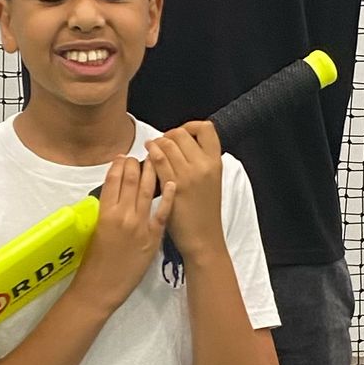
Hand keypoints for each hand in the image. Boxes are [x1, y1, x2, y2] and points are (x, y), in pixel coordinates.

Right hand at [74, 153, 164, 316]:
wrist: (100, 288)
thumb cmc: (92, 263)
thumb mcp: (95, 231)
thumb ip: (106, 213)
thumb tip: (115, 198)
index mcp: (105, 213)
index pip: (113, 180)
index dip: (118, 165)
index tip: (122, 157)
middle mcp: (123, 215)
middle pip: (131, 180)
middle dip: (136, 163)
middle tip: (140, 155)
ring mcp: (140, 225)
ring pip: (147, 190)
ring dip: (152, 172)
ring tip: (155, 160)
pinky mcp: (153, 237)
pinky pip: (162, 212)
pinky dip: (168, 195)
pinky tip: (171, 182)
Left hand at [147, 120, 224, 259]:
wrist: (203, 237)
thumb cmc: (205, 212)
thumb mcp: (212, 181)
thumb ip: (203, 161)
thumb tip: (186, 144)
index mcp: (215, 163)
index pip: (206, 129)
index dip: (191, 126)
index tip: (183, 133)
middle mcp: (203, 166)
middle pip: (181, 133)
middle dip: (169, 135)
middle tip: (164, 143)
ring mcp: (187, 175)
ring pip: (167, 144)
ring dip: (157, 142)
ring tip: (153, 147)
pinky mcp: (172, 186)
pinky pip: (157, 160)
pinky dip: (150, 153)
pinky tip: (147, 154)